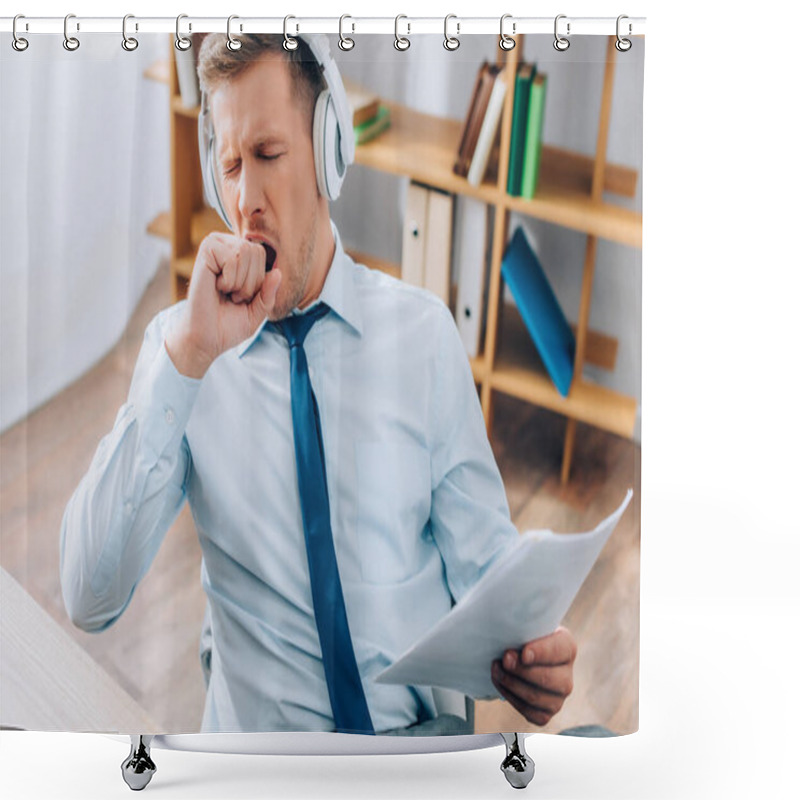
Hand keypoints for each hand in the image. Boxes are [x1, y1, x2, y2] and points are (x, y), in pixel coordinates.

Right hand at [166, 233, 282, 377]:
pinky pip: (233, 257)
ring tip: (225, 292)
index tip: (241, 296)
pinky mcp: (206, 251)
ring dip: (239, 282)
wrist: (207, 338)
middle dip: (250, 282)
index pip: (263, 254)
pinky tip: (216, 286)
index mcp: (239, 256)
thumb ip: (269, 293)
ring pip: (244, 252)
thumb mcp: (258, 311)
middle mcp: (226, 246)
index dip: (258, 281)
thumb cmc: (230, 324)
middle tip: (232, 295)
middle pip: (256, 251)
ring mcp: (215, 246)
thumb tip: (278, 272)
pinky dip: (229, 279)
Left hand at [491, 626, 576, 726]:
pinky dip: (511, 697)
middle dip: (522, 671)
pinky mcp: (546, 713)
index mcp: (567, 647)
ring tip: (496, 669)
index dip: (541, 653)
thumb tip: (509, 634)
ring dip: (512, 684)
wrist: (520, 653)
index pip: (559, 650)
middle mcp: (567, 675)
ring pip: (536, 698)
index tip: (524, 653)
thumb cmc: (523, 635)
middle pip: (548, 678)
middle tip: (504, 660)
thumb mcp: (527, 626)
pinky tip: (500, 682)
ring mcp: (558, 697)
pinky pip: (529, 712)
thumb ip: (523, 627)